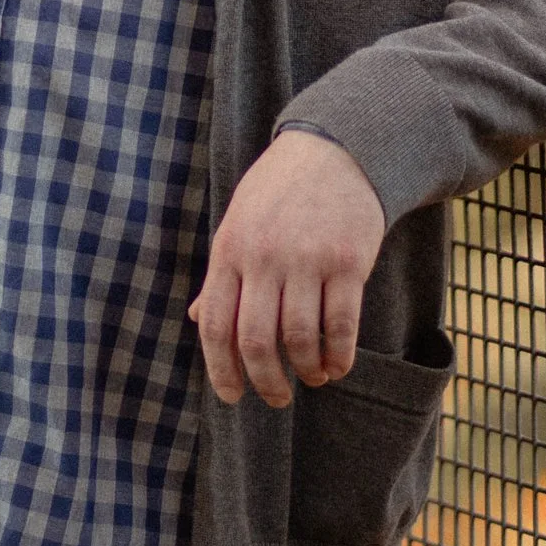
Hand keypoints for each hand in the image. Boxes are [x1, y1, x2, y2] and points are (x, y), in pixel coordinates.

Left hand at [188, 129, 385, 409]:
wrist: (335, 148)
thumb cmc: (279, 193)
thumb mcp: (238, 224)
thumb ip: (221, 275)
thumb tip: (197, 320)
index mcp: (229, 251)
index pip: (216, 325)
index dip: (221, 369)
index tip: (232, 396)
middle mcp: (264, 257)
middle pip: (257, 340)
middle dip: (266, 381)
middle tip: (277, 398)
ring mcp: (307, 259)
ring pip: (301, 338)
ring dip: (307, 370)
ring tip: (312, 378)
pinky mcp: (348, 260)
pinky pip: (342, 324)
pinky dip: (339, 355)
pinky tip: (338, 366)